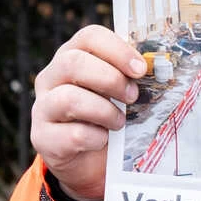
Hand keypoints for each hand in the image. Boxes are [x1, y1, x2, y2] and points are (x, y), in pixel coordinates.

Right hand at [30, 25, 145, 200]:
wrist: (89, 164)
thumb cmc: (107, 120)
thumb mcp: (118, 95)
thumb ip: (129, 78)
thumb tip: (157, 69)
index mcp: (71, 57)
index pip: (89, 37)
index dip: (117, 50)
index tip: (140, 69)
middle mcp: (51, 78)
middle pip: (73, 62)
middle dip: (111, 79)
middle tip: (133, 97)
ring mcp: (43, 107)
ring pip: (69, 99)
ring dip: (104, 111)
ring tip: (119, 123)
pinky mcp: (43, 138)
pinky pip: (73, 134)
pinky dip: (96, 138)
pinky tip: (103, 140)